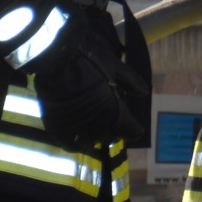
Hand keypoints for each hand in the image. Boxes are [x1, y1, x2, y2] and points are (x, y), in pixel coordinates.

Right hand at [30, 10, 138, 148]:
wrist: (57, 57)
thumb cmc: (90, 59)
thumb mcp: (116, 67)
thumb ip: (131, 82)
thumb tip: (144, 93)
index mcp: (114, 109)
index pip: (131, 131)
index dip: (133, 129)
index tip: (133, 126)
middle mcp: (97, 122)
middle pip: (111, 137)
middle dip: (114, 130)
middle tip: (112, 122)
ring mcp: (76, 126)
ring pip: (91, 142)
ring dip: (95, 137)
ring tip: (94, 128)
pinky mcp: (58, 127)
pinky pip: (69, 145)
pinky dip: (75, 144)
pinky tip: (78, 138)